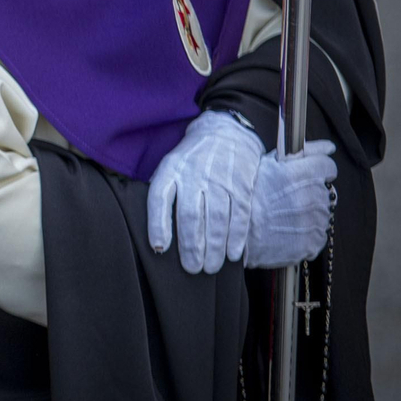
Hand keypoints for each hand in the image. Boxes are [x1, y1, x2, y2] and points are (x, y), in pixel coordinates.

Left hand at [147, 111, 262, 273]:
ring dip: (215, 246)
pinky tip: (233, 253)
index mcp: (171, 170)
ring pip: (217, 218)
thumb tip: (158, 233)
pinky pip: (240, 214)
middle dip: (192, 245)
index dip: (158, 224)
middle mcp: (194, 174)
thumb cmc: (191, 158)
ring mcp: (220, 179)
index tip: (159, 248)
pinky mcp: (242, 184)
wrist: (224, 132)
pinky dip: (237, 236)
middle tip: (192, 268)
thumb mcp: (169, 167)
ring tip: (211, 267)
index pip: (159, 198)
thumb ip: (163, 193)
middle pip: (191, 214)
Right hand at [246, 142, 336, 267]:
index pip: (327, 166)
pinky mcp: (311, 242)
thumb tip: (328, 147)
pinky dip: (306, 233)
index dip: (317, 168)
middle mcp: (310, 197)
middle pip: (324, 190)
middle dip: (309, 192)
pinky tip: (287, 229)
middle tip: (286, 198)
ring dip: (308, 212)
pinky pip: (318, 234)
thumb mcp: (265, 166)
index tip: (308, 173)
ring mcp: (312, 221)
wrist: (231, 235)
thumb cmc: (245, 197)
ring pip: (322, 213)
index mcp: (298, 175)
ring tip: (284, 215)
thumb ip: (301, 154)